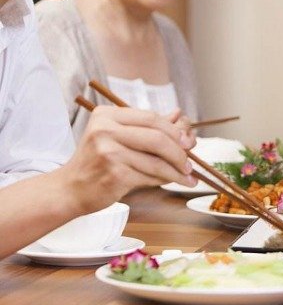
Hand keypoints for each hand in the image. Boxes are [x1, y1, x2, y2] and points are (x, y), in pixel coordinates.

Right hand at [59, 106, 196, 213]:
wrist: (71, 189)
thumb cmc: (98, 162)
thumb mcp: (117, 137)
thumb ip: (148, 128)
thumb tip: (180, 116)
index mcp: (107, 115)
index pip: (151, 118)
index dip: (174, 130)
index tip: (188, 142)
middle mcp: (105, 130)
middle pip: (157, 137)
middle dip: (179, 152)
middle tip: (190, 163)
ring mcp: (109, 152)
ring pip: (156, 160)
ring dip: (177, 171)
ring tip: (188, 176)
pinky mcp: (114, 174)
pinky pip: (150, 176)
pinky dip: (164, 180)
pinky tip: (173, 182)